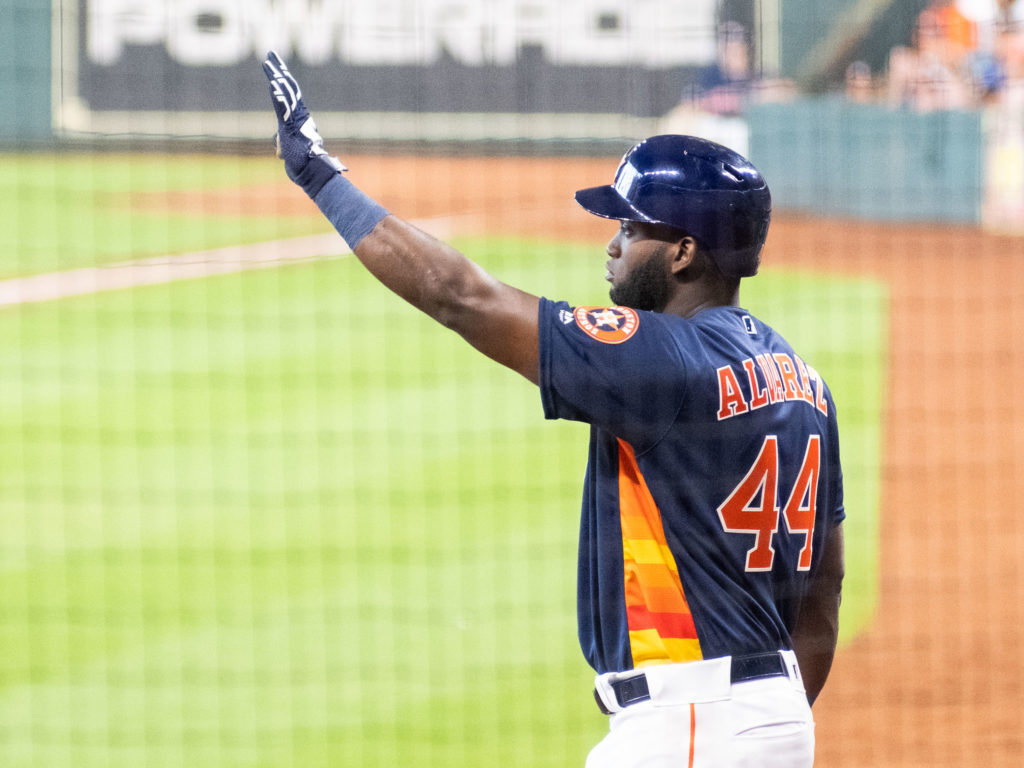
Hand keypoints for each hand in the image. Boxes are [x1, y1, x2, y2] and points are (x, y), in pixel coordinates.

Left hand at [262, 51, 345, 197]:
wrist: (313, 174)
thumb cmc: (303, 166)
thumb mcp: (289, 152)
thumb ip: (283, 146)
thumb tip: (278, 150)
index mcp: (298, 117)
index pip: (289, 92)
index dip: (282, 75)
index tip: (274, 62)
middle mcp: (299, 116)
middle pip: (288, 87)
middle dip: (278, 69)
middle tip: (270, 53)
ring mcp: (295, 122)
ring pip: (286, 95)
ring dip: (276, 79)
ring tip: (268, 65)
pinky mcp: (291, 130)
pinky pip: (284, 111)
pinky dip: (278, 98)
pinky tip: (272, 85)